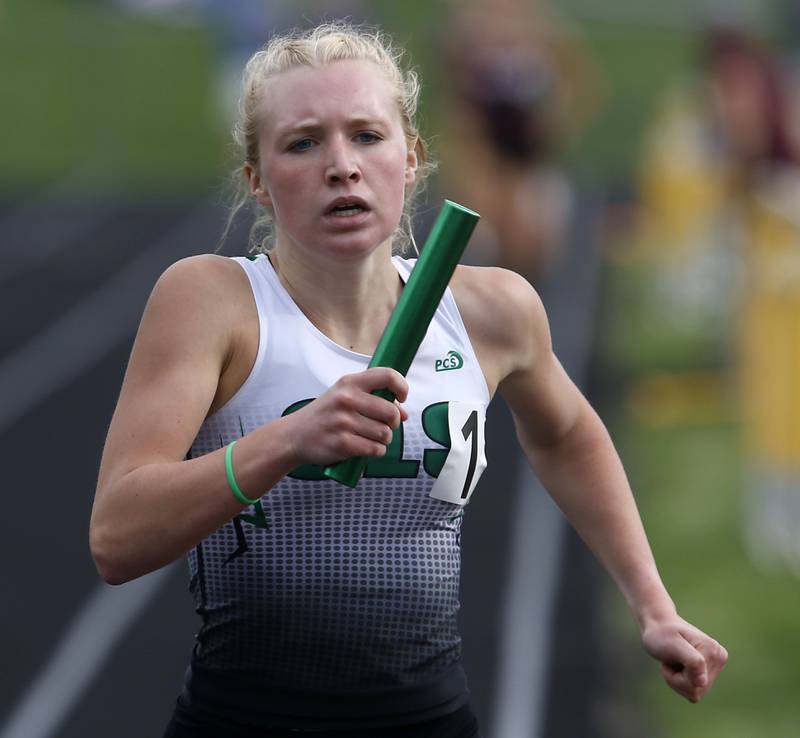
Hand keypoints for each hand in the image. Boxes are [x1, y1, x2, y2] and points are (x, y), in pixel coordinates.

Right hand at [282, 367, 408, 466]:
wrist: (294, 436)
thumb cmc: (325, 414)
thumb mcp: (344, 397)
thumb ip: (373, 399)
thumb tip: (404, 414)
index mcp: (349, 383)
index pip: (387, 375)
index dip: (402, 386)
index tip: (402, 397)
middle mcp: (347, 399)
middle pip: (391, 412)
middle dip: (394, 422)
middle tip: (384, 425)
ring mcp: (344, 422)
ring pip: (385, 434)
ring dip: (383, 439)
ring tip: (370, 437)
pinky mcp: (342, 444)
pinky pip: (375, 449)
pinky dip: (376, 451)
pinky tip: (366, 448)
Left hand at [641, 615, 727, 702]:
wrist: (657, 626)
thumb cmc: (661, 634)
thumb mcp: (673, 645)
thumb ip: (691, 662)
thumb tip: (702, 682)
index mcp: (714, 650)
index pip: (696, 682)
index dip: (676, 675)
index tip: (671, 655)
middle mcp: (719, 659)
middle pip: (696, 689)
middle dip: (676, 679)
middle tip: (670, 659)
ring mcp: (715, 668)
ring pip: (694, 693)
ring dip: (676, 680)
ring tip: (673, 661)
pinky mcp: (708, 674)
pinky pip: (693, 693)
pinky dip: (679, 683)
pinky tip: (677, 667)